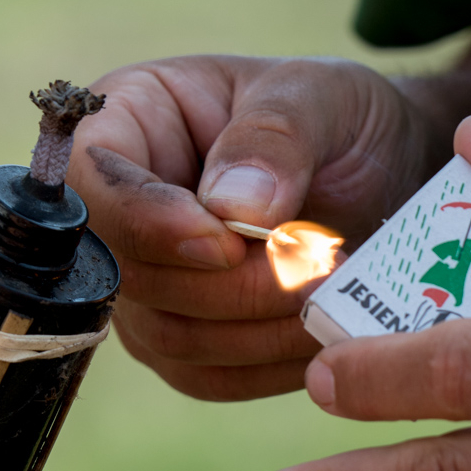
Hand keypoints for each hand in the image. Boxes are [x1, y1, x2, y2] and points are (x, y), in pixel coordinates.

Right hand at [69, 54, 466, 400]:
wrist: (383, 170)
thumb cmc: (337, 114)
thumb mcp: (318, 94)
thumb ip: (274, 137)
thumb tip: (231, 210)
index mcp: (124, 121)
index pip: (88, 182)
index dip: (145, 221)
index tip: (228, 241)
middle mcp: (116, 211)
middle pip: (127, 273)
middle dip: (229, 284)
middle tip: (320, 264)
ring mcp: (143, 284)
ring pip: (168, 336)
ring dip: (260, 327)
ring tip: (336, 290)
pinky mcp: (181, 342)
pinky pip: (207, 376)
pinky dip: (270, 363)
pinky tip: (324, 330)